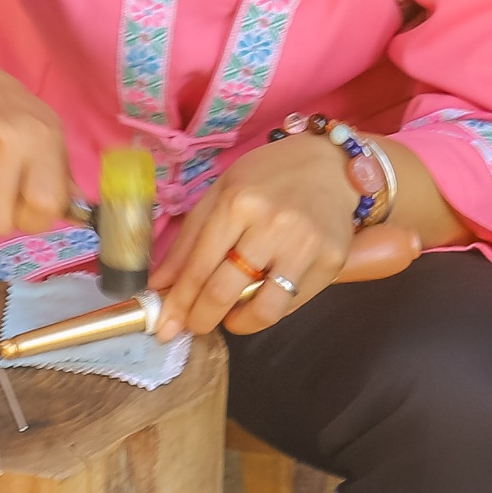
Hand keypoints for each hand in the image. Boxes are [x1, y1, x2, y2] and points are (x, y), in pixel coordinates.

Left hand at [157, 137, 423, 336]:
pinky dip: (268, 310)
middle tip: (194, 325)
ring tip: (230, 317)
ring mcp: (305, 246)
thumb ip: (189, 240)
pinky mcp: (331, 262)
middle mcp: (272, 225)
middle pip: (225, 291)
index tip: (167, 326)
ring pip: (263, 309)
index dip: (179, 301)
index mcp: (238, 203)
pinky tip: (259, 299)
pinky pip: (291, 304)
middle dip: (201, 319)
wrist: (331, 166)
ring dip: (238, 323)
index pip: (199, 266)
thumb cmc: (268, 177)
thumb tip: (159, 286)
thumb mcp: (221, 193)